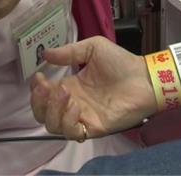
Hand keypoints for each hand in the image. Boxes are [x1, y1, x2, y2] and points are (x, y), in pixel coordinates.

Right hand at [30, 37, 155, 139]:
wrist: (144, 77)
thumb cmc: (122, 63)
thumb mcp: (92, 48)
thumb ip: (69, 52)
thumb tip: (45, 54)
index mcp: (71, 86)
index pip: (44, 95)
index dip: (36, 89)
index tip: (39, 77)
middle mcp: (73, 104)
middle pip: (43, 114)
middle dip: (39, 102)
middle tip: (47, 87)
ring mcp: (83, 117)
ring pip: (53, 125)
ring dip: (53, 109)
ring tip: (65, 92)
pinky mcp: (94, 127)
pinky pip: (73, 133)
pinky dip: (68, 121)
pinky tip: (76, 106)